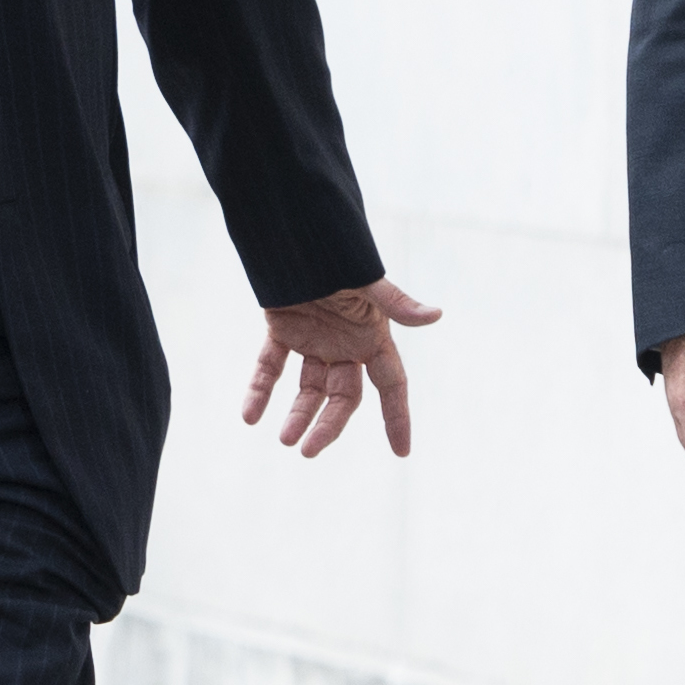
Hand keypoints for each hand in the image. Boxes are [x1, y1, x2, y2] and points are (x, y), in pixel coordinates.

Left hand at [243, 274, 441, 457]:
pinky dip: (260, 390)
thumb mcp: (366, 283)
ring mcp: (313, 339)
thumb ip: (396, 303)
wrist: (294, 232)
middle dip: (328, 425)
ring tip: (283, 438)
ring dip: (297, 414)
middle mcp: (345, 344)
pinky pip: (270, 367)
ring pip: (308, 389)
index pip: (391, 385)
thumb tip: (436, 316)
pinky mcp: (281, 330)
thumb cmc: (336, 255)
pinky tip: (249, 415)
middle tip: (307, 450)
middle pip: (342, 397)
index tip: (402, 452)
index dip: (397, 418)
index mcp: (372, 336)